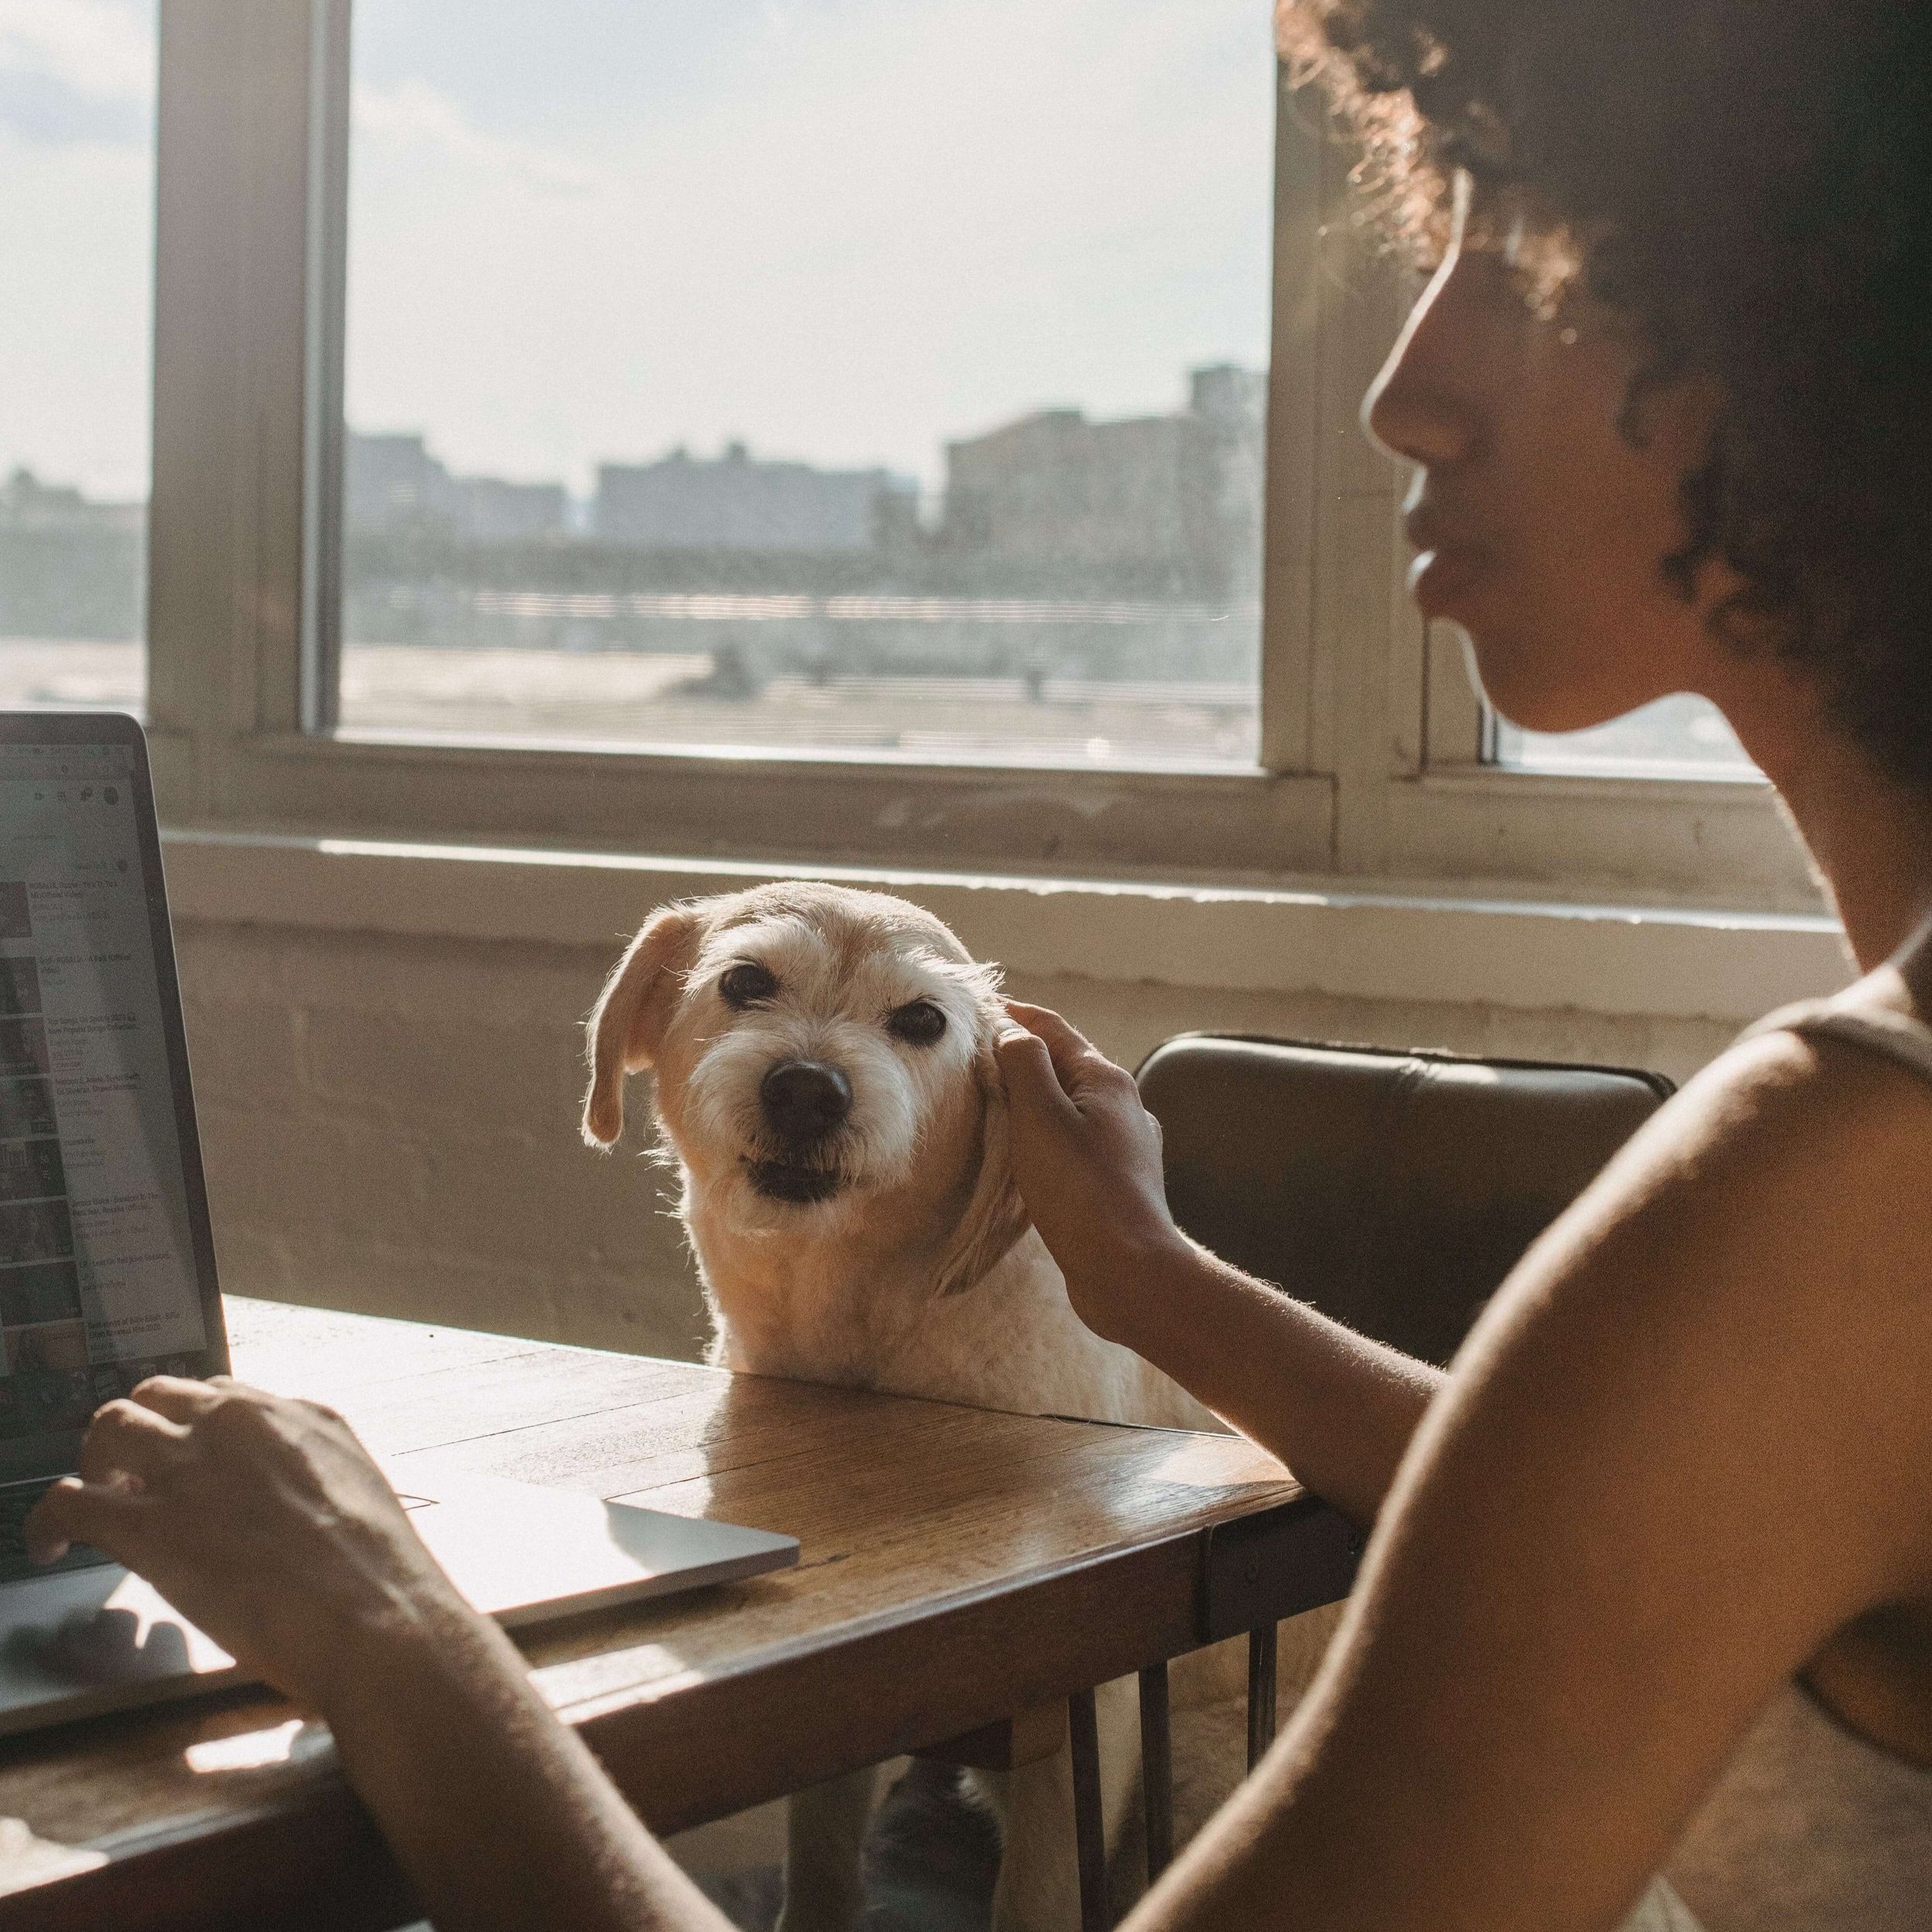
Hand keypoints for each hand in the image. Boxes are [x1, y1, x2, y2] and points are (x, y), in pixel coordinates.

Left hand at [25, 1377, 476, 1712]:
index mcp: (296, 1414)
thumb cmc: (380, 1573)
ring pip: (108, 1427)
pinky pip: (68, 1500)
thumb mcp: (359, 1490)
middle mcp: (237, 1423)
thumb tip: (279, 1492)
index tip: (186, 1457)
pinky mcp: (149, 1526)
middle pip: (156, 1396)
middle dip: (140, 1431)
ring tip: (96, 1498)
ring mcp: (190, 1469)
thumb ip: (311, 1471)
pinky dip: (48, 1518)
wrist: (376, 1615)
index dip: (193, 1428)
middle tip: (134, 1476)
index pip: (220, 1394)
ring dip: (96, 1460)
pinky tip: (50, 1542)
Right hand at [995, 1001, 1186, 1340]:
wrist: (1130, 1272)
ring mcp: (1123, 1146)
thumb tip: (1011, 1032)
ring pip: (1069, 1106)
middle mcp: (1123, 1106)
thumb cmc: (1082, 1192)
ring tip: (992, 1103)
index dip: (1013, 1015)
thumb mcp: (1042, 1118)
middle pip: (1064, 1064)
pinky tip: (1026, 1155)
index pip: (1054, 1029)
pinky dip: (1044, 1135)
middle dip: (1021, 1056)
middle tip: (973, 1058)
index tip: (975, 1012)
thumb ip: (1024, 1066)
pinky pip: (1073, 1142)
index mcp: (1106, 1080)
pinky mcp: (1116, 1182)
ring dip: (1032, 1099)